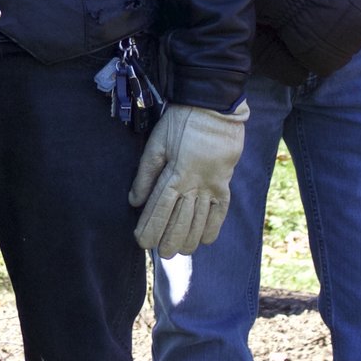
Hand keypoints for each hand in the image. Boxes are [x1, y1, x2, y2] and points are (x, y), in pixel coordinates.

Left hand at [128, 102, 249, 254]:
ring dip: (189, 238)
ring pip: (200, 219)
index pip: (160, 208)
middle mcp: (195, 183)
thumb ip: (146, 174)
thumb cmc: (181, 121)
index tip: (142, 242)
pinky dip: (214, 226)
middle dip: (169, 239)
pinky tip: (206, 240)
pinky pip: (221, 210)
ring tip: (180, 252)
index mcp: (175, 173)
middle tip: (162, 254)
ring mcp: (212, 184)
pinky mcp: (225, 182)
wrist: (215, 106)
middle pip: (180, 219)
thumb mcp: (157, 143)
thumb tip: (135, 201)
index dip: (150, 227)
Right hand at [257, 0, 360, 79]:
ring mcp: (343, 57)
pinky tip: (310, 41)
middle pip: (357, 41)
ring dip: (333, 44)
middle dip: (347, 30)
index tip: (345, 5)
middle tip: (329, 14)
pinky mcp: (324, 66)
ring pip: (342, 53)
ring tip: (317, 27)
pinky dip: (320, 56)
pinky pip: (326, 64)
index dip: (359, 15)